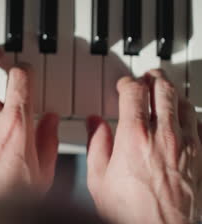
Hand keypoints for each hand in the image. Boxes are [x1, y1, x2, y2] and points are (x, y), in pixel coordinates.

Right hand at [86, 69, 201, 223]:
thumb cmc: (129, 210)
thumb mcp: (98, 177)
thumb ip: (97, 144)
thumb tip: (94, 124)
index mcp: (134, 136)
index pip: (134, 92)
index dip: (128, 83)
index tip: (124, 85)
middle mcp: (163, 135)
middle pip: (164, 90)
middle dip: (154, 78)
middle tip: (148, 76)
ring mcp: (186, 145)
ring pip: (184, 103)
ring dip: (173, 92)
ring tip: (165, 90)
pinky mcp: (199, 157)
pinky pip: (199, 123)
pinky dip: (190, 114)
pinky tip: (184, 115)